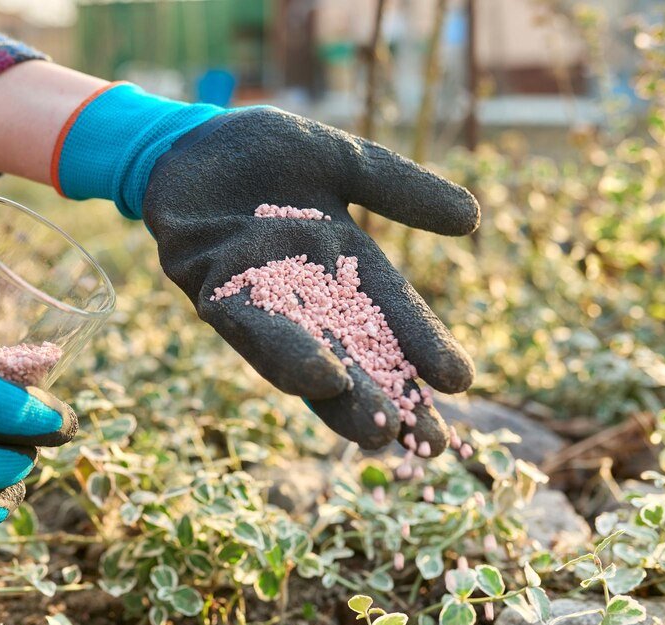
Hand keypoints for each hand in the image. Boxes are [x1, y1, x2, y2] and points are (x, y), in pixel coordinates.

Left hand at [143, 109, 478, 452]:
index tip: (459, 382)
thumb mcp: (342, 161)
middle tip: (432, 445)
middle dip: (389, 397)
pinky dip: (282, 353)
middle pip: (352, 352)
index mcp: (342, 263)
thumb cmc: (265, 152)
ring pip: (302, 354)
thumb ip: (398, 189)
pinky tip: (319, 379)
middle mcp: (303, 291)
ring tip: (377, 430)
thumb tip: (474, 219)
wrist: (190, 139)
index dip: (422, 346)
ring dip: (339, 395)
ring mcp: (255, 295)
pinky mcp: (208, 287)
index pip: (389, 312)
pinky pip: (245, 326)